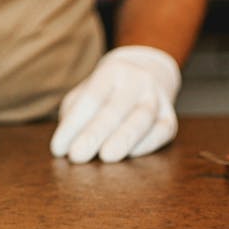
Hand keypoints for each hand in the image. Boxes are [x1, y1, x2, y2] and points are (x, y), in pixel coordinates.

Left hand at [49, 45, 181, 163]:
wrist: (145, 73)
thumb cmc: (105, 91)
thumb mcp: (86, 92)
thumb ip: (74, 114)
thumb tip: (66, 145)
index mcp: (111, 72)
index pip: (90, 98)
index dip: (74, 124)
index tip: (58, 149)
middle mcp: (136, 81)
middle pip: (114, 109)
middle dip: (94, 134)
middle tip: (77, 156)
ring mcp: (157, 97)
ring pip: (142, 118)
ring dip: (124, 139)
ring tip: (106, 157)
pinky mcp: (169, 116)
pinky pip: (162, 130)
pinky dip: (148, 143)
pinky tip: (131, 155)